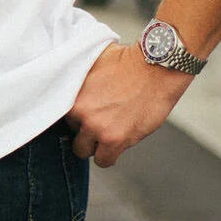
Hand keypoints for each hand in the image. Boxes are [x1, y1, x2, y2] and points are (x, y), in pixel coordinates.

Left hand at [64, 43, 191, 167]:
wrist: (155, 67)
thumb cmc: (128, 61)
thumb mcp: (93, 61)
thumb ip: (80, 77)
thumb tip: (73, 79)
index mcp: (72, 94)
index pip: (64, 116)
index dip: (78, 116)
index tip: (89, 115)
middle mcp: (80, 113)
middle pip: (73, 134)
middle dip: (85, 132)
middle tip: (101, 124)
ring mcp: (97, 127)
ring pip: (84, 151)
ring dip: (95, 145)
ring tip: (109, 134)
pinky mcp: (115, 139)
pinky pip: (104, 160)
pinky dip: (108, 155)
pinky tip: (116, 144)